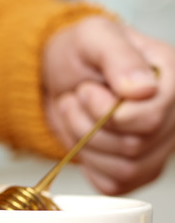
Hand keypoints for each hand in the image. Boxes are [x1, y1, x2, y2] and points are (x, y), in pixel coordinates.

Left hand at [42, 16, 174, 194]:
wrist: (59, 76)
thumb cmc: (79, 54)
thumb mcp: (93, 37)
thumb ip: (118, 57)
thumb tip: (143, 88)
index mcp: (171, 81)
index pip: (150, 117)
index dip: (105, 109)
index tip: (86, 89)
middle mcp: (172, 117)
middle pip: (133, 146)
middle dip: (88, 123)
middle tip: (78, 98)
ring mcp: (158, 148)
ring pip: (123, 168)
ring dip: (83, 142)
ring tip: (78, 113)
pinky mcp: (136, 171)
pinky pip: (113, 184)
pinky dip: (87, 163)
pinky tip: (84, 137)